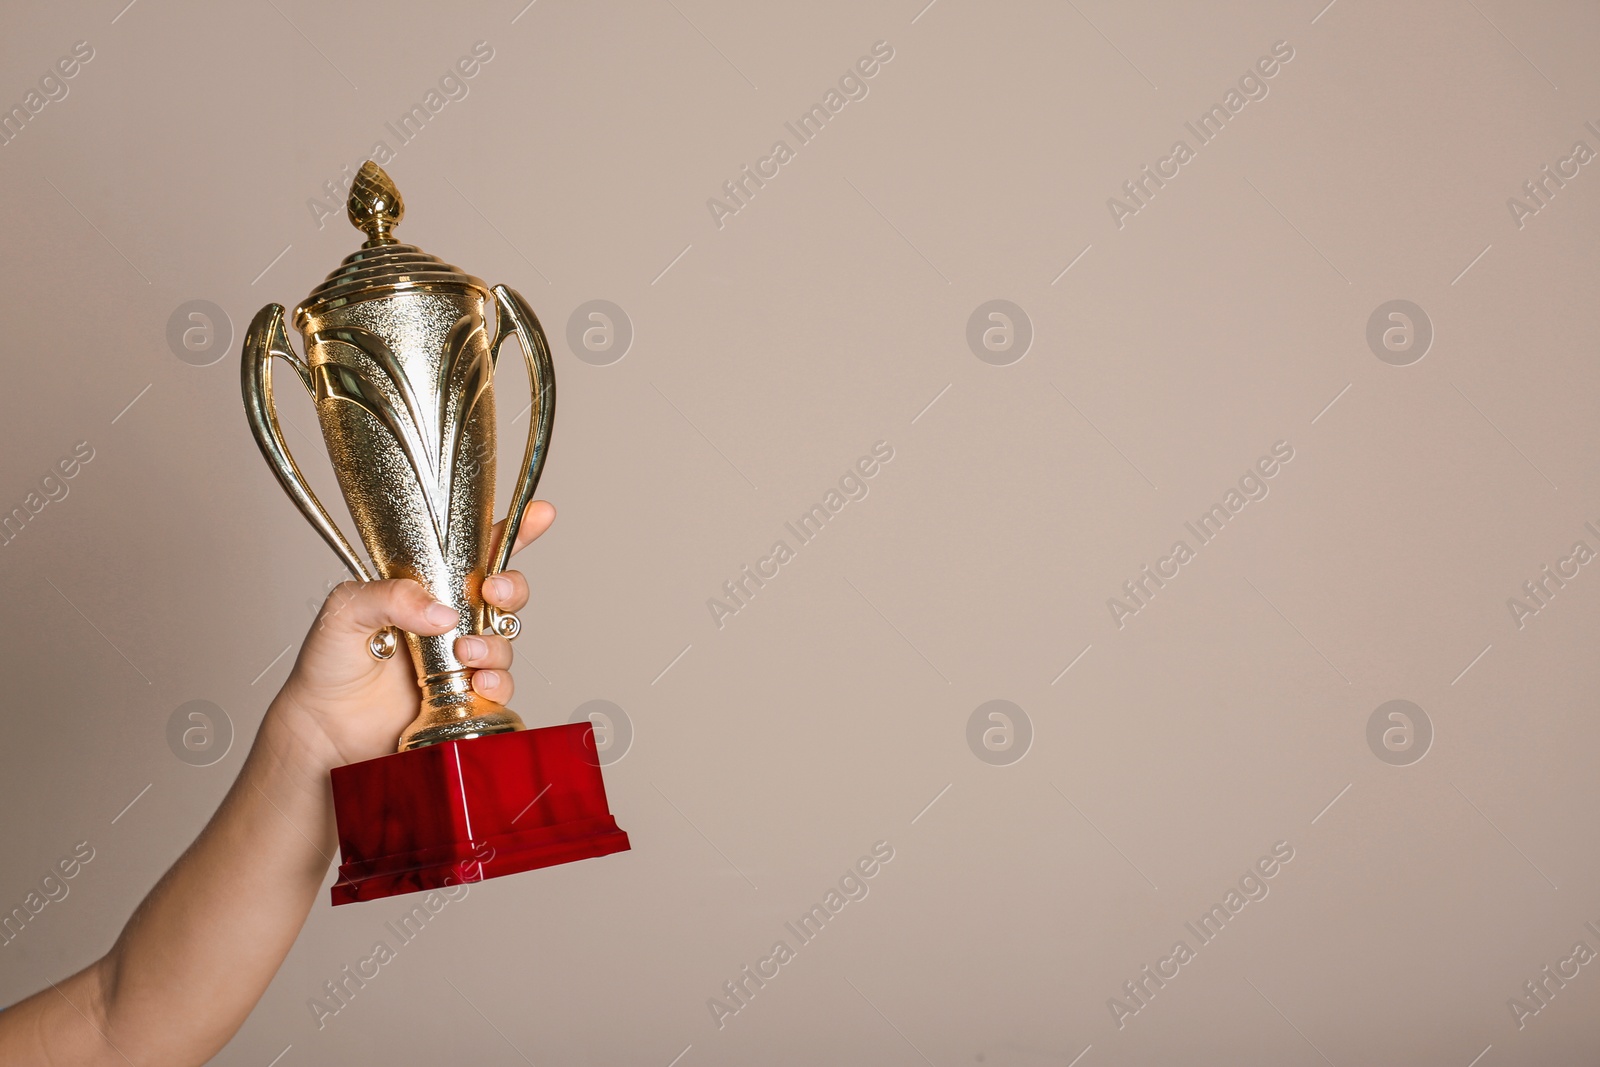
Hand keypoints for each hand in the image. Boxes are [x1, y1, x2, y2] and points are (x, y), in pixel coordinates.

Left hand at [273, 501, 553, 774]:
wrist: (324, 727)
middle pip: (506, 593)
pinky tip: (476, 682)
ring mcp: (460, 658)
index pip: (475, 551)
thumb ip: (392, 596)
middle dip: (511, 587)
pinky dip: (497, 681)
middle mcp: (451, 619)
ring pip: (506, 639)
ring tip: (463, 652)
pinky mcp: (466, 696)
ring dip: (494, 643)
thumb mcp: (347, 610)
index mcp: (426, 587)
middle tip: (491, 592)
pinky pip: (501, 685)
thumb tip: (443, 613)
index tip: (540, 514)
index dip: (514, 530)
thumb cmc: (329, 662)